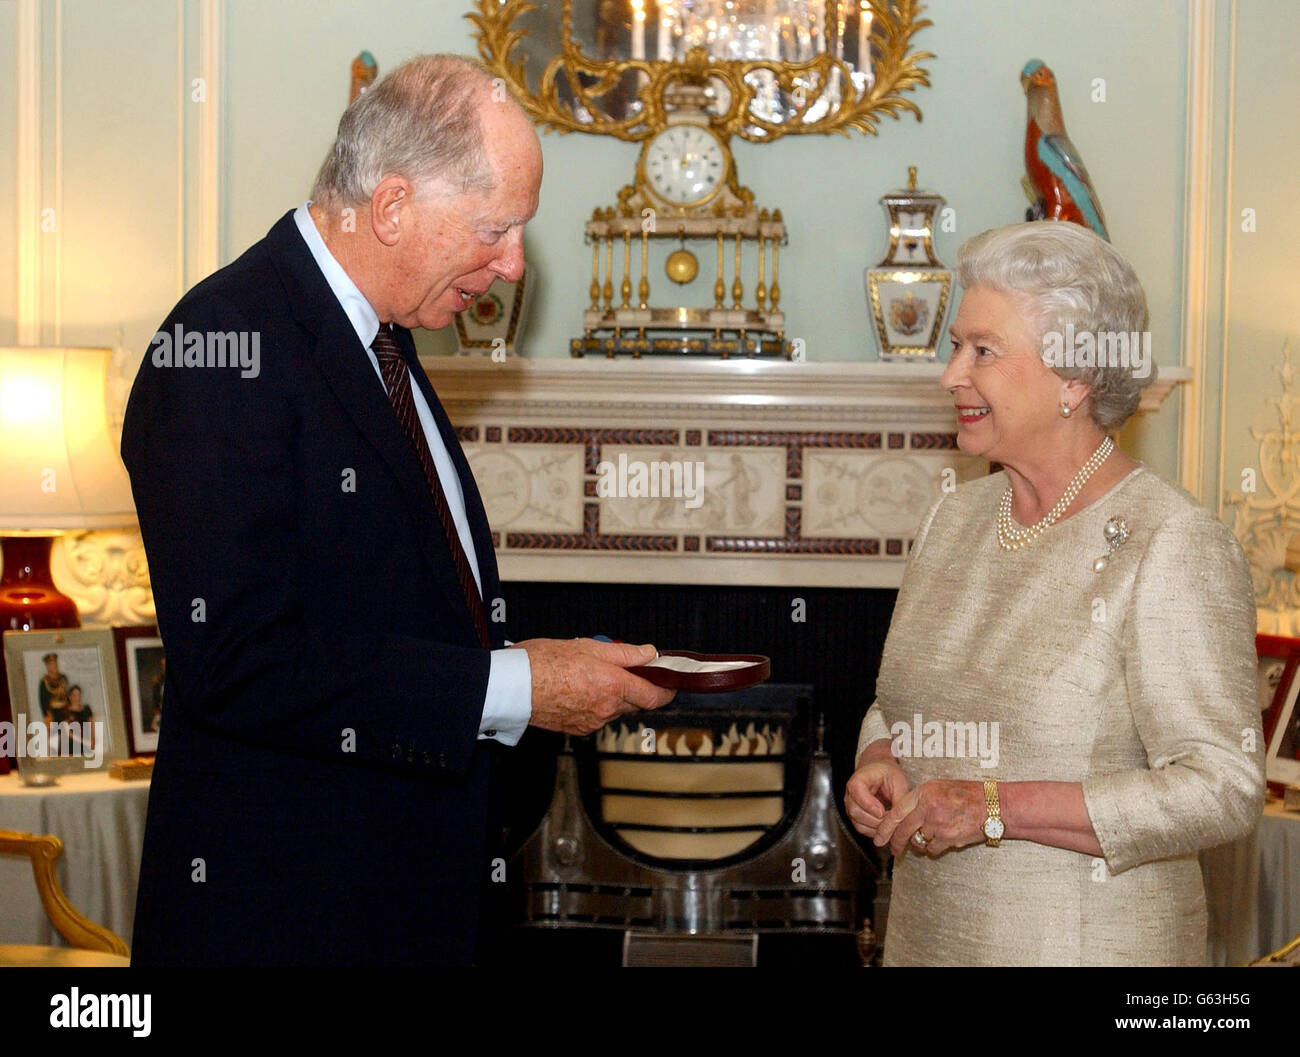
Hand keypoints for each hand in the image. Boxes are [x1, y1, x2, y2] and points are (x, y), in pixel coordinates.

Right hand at [513, 638, 674, 734]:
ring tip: (587, 674)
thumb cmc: (542, 663)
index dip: (666, 689)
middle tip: (617, 666)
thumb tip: (648, 654)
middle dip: (633, 686)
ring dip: (611, 694)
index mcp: (613, 686)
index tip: (669, 681)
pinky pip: (596, 717)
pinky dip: (593, 704)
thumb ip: (623, 653)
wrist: (511, 687)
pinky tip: (576, 689)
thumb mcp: (587, 646)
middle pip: (635, 702)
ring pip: (614, 709)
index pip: (655, 696)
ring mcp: (592, 722)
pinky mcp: (577, 729)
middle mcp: (606, 709)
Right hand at [844, 758, 910, 842]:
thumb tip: (902, 818)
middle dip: (876, 820)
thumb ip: (899, 799)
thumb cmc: (888, 775)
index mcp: (858, 780)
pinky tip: (887, 827)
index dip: (869, 804)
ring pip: (859, 824)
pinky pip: (863, 829)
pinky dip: (875, 832)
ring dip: (877, 828)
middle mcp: (851, 795)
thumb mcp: (898, 781)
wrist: (881, 774)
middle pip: (856, 812)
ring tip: (892, 823)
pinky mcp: (856, 818)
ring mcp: (851, 807)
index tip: (882, 811)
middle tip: (892, 820)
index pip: (856, 791)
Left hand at [874, 779, 986, 857]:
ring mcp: (938, 824)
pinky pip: (932, 849)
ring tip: (929, 837)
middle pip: (903, 830)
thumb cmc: (968, 794)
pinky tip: (942, 840)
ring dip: (920, 842)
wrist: (994, 805)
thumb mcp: (940, 787)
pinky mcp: (949, 838)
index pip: (897, 812)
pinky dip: (934, 848)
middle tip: (891, 849)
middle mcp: (928, 808)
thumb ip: (921, 799)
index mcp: (924, 792)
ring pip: (918, 840)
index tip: (879, 836)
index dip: (885, 826)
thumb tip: (903, 816)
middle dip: (894, 842)